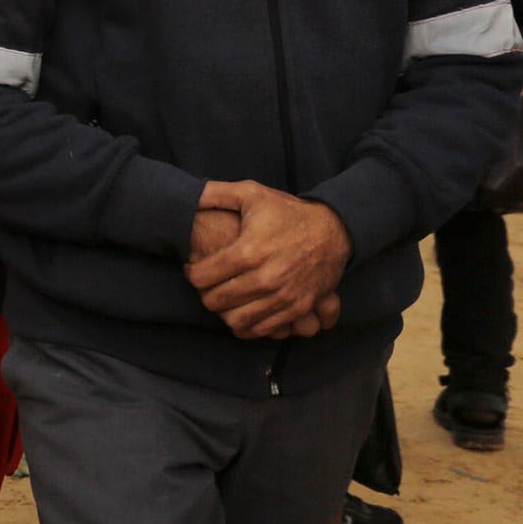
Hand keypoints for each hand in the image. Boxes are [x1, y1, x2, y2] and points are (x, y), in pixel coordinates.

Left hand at [185, 181, 352, 339]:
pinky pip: (262, 330)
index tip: (193, 267)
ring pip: (236, 320)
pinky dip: (248, 325)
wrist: (334, 229)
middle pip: (216, 301)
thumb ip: (215, 193)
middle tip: (207, 284)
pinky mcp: (298, 308)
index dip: (191, 273)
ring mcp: (283, 297)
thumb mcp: (251, 193)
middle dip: (205, 293)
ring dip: (224, 312)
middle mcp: (265, 278)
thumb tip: (188, 195)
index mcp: (248, 251)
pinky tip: (243, 310)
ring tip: (224, 297)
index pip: (202, 278)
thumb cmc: (287, 212)